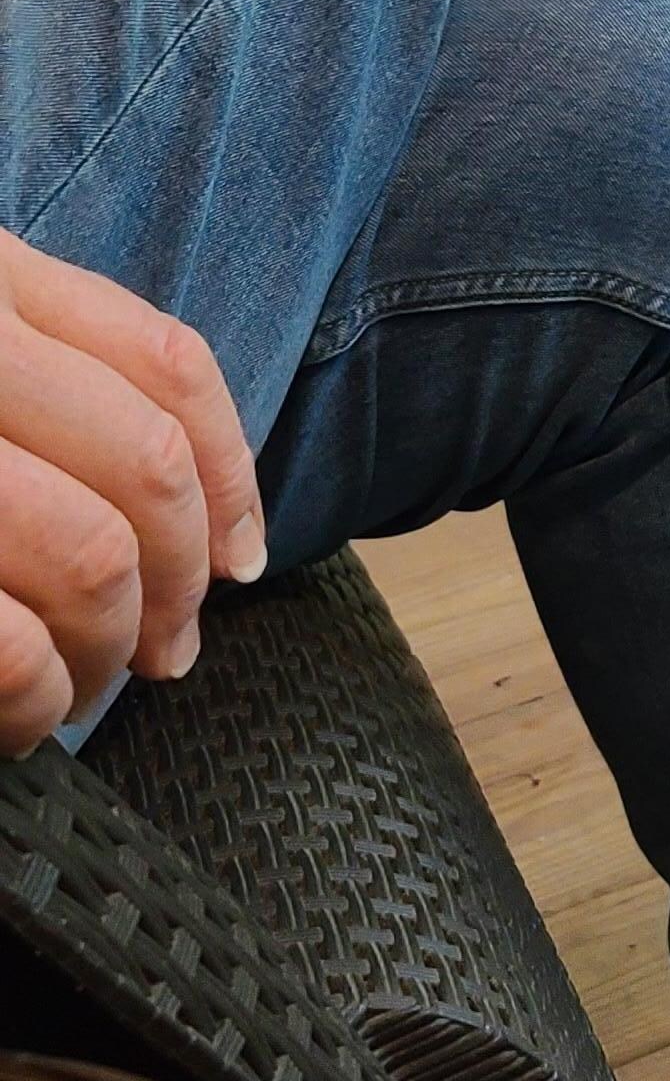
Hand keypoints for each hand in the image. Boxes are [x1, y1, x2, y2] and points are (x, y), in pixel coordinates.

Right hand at [0, 230, 263, 753]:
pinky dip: (36, 701)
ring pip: (93, 557)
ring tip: (79, 691)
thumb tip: (194, 534)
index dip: (228, 479)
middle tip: (160, 656)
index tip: (236, 565)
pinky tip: (25, 718)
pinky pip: (12, 648)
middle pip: (147, 467)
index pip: (164, 362)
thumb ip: (48, 390)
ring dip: (108, 652)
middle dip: (177, 585)